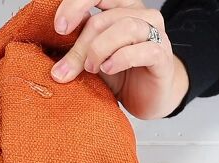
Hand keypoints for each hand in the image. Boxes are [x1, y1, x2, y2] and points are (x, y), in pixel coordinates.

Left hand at [50, 0, 188, 119]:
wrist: (147, 98)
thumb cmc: (120, 74)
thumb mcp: (92, 59)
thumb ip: (77, 49)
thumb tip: (56, 55)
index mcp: (121, 7)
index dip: (76, 6)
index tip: (59, 28)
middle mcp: (141, 15)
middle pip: (103, 19)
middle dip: (81, 45)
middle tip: (67, 69)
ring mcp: (155, 34)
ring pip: (125, 27)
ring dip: (100, 49)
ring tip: (92, 68)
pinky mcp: (162, 55)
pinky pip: (144, 50)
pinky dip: (121, 59)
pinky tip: (109, 68)